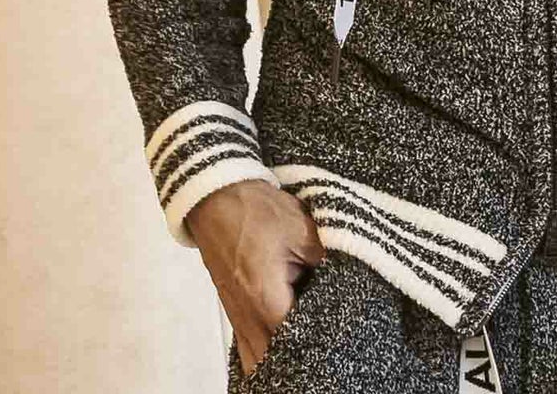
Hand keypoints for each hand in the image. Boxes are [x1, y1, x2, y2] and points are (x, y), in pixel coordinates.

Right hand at [185, 178, 325, 376]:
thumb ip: (324, 262)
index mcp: (265, 299)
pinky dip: (263, 348)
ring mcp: (236, 314)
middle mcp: (246, 316)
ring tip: (304, 347)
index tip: (337, 339)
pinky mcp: (232, 306)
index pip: (295, 342)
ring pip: (256, 356)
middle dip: (297, 356)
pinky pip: (247, 344)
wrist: (217, 197)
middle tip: (323, 347)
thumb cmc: (256, 211)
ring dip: (278, 355)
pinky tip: (279, 344)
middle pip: (273, 359)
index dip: (318, 342)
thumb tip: (339, 279)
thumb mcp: (302, 230)